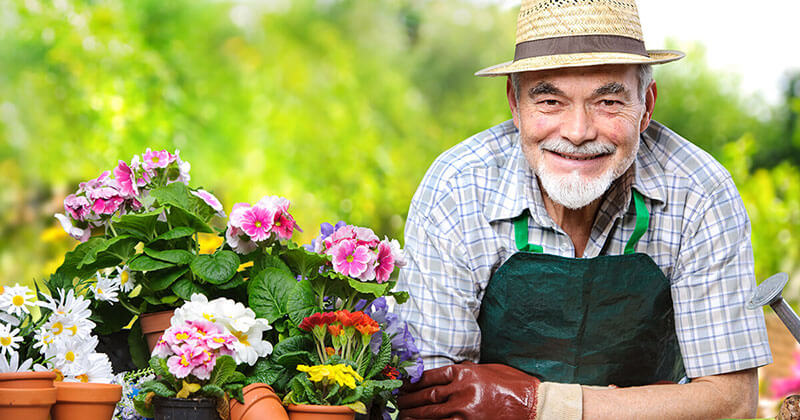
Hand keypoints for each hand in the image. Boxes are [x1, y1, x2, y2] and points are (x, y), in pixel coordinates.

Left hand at [397, 361, 539, 419]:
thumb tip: (447, 378)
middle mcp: (461, 390)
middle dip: (409, 399)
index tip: (403, 384)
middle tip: (397, 401)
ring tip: (402, 415)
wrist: (532, 404)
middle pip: (427, 395)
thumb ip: (465, 373)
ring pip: (431, 413)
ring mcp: (464, 410)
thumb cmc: (512, 384)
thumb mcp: (486, 370)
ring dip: (414, 414)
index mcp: (464, 373)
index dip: (413, 381)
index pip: (431, 376)